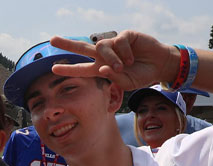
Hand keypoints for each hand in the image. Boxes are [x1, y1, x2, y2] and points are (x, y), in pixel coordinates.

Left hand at [49, 31, 179, 91]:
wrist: (159, 65)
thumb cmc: (141, 75)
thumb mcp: (126, 83)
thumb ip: (114, 78)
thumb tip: (101, 69)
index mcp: (102, 68)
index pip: (81, 68)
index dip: (68, 69)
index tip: (53, 68)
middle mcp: (105, 55)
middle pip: (82, 47)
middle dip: (67, 44)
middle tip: (53, 40)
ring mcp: (114, 44)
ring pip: (101, 46)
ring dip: (111, 58)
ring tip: (123, 66)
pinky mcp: (125, 35)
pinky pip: (118, 42)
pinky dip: (124, 52)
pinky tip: (132, 58)